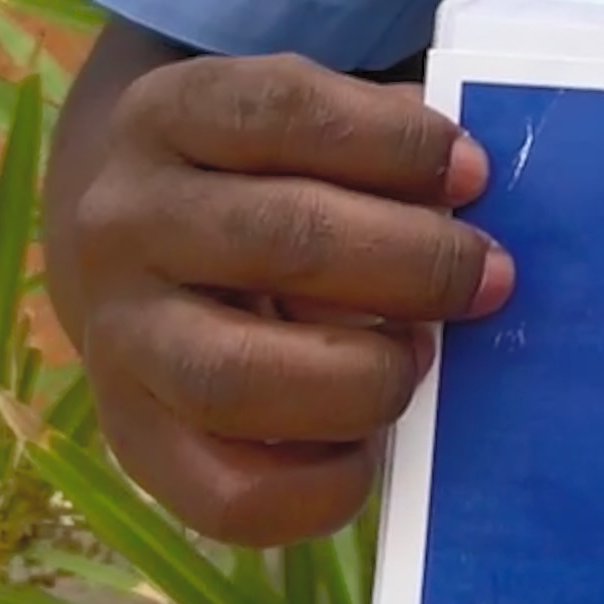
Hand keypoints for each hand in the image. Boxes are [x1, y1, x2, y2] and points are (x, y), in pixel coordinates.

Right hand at [46, 46, 511, 544]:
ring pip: (239, 378)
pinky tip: (369, 448)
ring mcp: (115, 337)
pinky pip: (228, 493)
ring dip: (364, 377)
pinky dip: (322, 485)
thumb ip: (376, 142)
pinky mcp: (131, 439)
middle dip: (414, 263)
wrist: (123, 248)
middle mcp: (123, 222)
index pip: (283, 110)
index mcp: (169, 114)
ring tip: (420, 356)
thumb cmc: (252, 176)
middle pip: (281, 239)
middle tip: (488, 277)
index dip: (395, 143)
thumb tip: (469, 191)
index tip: (473, 171)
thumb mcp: (292, 127)